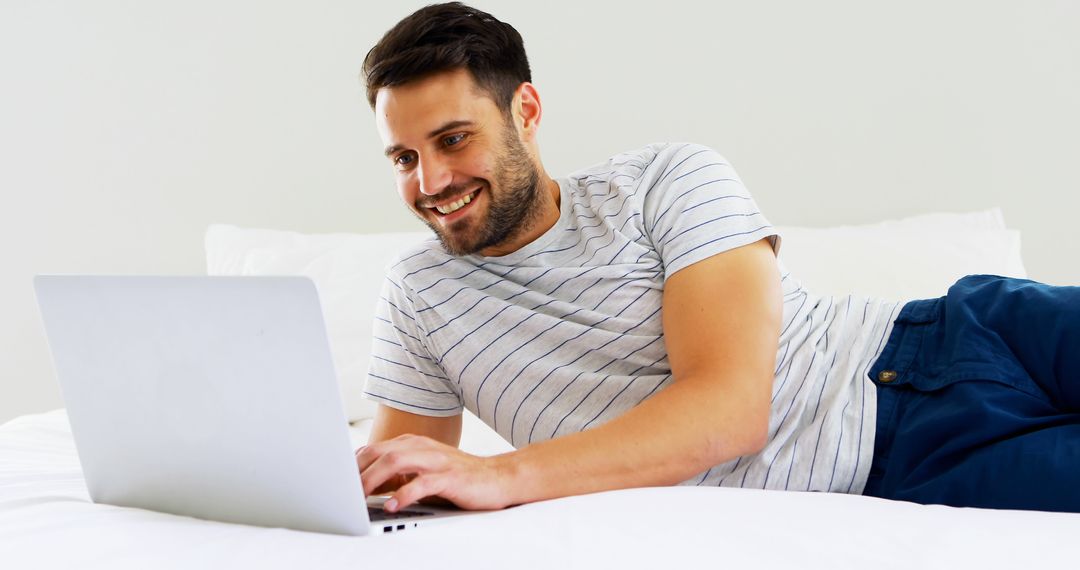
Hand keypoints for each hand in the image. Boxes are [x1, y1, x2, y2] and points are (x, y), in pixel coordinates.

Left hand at [355, 434, 515, 511]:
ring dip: (374, 479)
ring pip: (396, 461)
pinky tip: (393, 505)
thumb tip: (364, 487)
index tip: (336, 483)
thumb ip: (396, 476)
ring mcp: (436, 460)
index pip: (373, 450)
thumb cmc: (457, 478)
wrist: (497, 478)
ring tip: (359, 497)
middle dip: (357, 472)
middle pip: (380, 452)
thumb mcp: (421, 473)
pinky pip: (422, 483)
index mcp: (412, 444)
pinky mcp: (450, 476)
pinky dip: (404, 494)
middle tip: (341, 492)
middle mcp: (422, 447)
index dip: (352, 465)